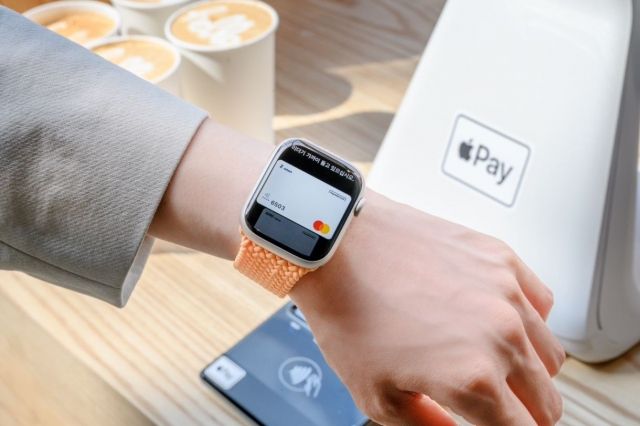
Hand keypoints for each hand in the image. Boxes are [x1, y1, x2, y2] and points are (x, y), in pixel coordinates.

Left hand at [290, 191, 565, 425]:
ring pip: (551, 355)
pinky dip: (529, 321)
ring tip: (495, 365)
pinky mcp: (501, 259)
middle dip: (524, 413)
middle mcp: (501, 334)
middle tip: (496, 408)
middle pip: (547, 401)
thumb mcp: (377, 395)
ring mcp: (506, 292)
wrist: (339, 246)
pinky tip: (498, 321)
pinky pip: (542, 303)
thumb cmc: (348, 311)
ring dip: (531, 371)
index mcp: (473, 378)